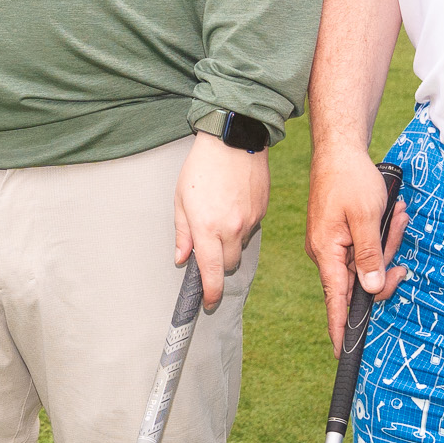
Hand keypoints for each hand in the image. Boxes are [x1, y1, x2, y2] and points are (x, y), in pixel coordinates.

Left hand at [173, 131, 270, 308]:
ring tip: (219, 215)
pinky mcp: (262, 211)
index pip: (211, 272)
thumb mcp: (181, 199)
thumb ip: (182, 232)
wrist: (233, 139)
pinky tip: (232, 204)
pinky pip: (251, 229)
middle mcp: (232, 228)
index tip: (208, 303)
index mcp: (207, 227)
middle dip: (218, 263)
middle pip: (228, 265)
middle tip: (208, 246)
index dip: (210, 293)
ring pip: (240, 247)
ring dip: (230, 242)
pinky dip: (241, 226)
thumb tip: (182, 258)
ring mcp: (250, 221)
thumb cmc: (201, 167)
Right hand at [306, 143, 407, 349]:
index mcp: (327, 253)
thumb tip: (370, 290)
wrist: (339, 150)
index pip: (335, 300)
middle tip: (397, 226)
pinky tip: (390, 213)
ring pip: (368, 260)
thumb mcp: (367, 218)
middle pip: (361, 279)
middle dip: (385, 258)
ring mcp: (334, 245)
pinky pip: (365, 245)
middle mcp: (327, 254)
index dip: (341, 328)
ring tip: (395, 212)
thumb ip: (369, 256)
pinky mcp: (341, 235)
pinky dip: (380, 233)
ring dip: (386, 240)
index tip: (344, 353)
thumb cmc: (350, 180)